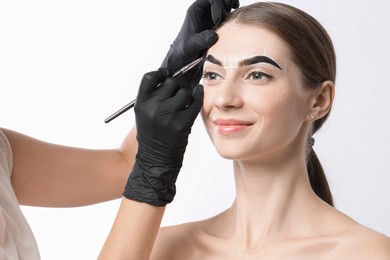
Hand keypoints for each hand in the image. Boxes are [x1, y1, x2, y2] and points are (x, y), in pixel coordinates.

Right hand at [123, 69, 203, 205]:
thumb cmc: (152, 134)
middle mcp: (153, 108)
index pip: (151, 77)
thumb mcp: (145, 113)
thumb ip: (154, 96)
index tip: (167, 75)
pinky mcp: (182, 123)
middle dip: (175, 86)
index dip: (161, 73)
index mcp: (141, 103)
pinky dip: (198, 96)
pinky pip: (194, 102)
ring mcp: (168, 116)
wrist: (155, 159)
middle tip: (176, 95)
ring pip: (184, 92)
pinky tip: (199, 93)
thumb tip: (171, 76)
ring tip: (182, 105)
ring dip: (186, 95)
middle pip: (170, 82)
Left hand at [161, 0, 238, 88]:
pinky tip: (234, 16)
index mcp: (195, 11)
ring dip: (230, 4)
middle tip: (229, 10)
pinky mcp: (218, 24)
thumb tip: (214, 36)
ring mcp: (212, 17)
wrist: (185, 59)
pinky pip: (227, 13)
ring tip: (234, 9)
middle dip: (225, 2)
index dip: (217, 5)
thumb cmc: (183, 50)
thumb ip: (200, 40)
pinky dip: (232, 12)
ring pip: (223, 3)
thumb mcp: (190, 45)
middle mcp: (204, 11)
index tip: (218, 20)